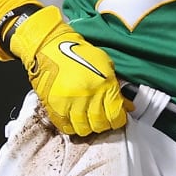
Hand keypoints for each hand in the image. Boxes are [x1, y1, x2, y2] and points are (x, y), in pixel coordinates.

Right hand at [9, 7, 127, 136]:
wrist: (50, 47)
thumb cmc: (78, 52)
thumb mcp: (104, 63)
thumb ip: (115, 85)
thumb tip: (126, 105)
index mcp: (103, 84)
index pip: (115, 114)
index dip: (118, 120)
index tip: (117, 119)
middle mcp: (88, 96)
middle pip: (99, 124)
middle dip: (104, 125)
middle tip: (102, 120)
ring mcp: (70, 103)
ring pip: (83, 129)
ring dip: (88, 127)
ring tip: (88, 121)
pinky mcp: (54, 107)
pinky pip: (65, 127)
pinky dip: (71, 127)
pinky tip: (74, 121)